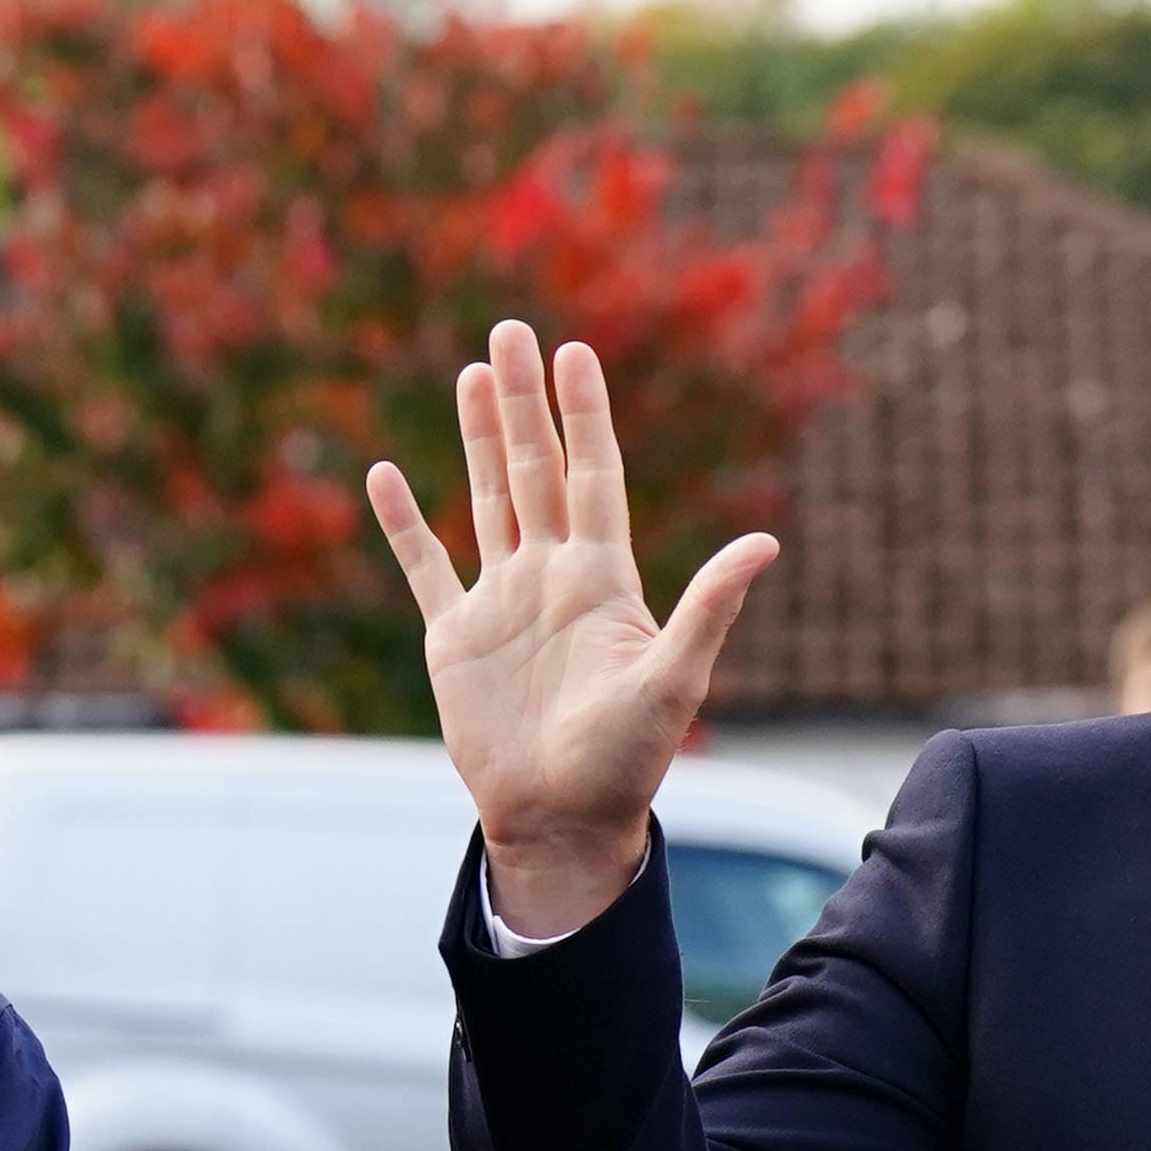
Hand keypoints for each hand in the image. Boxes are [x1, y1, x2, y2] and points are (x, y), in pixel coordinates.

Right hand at [364, 320, 780, 938]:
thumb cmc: (626, 760)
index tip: (577, 352)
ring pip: (488, 500)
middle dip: (523, 403)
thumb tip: (765, 544)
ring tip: (471, 375)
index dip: (584, 414)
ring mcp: (501, 603)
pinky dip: (404, 524)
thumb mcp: (673, 679)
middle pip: (537, 470)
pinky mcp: (455, 639)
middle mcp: (551, 577)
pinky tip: (385, 477)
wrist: (561, 819)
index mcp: (602, 577)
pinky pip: (425, 567)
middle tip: (512, 332)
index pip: (594, 474)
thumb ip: (709, 607)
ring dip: (477, 440)